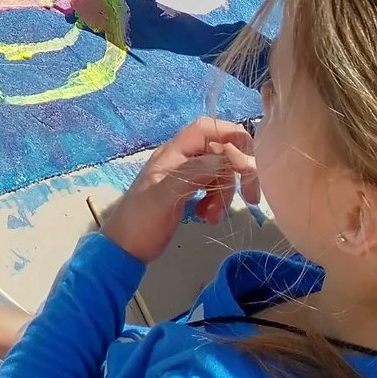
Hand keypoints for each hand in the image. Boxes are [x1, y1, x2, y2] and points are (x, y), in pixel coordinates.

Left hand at [99, 118, 258, 263]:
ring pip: (220, 172)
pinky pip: (214, 188)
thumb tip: (224, 157)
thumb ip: (191, 175)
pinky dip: (217, 202)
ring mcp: (185, 175)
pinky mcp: (189, 192)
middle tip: (250, 198)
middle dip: (235, 174)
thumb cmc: (140, 221)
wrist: (126, 248)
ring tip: (212, 216)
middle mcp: (181, 159)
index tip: (249, 164)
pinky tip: (207, 217)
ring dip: (225, 194)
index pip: (207, 129)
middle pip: (220, 152)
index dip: (231, 137)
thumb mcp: (162, 198)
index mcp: (173, 153)